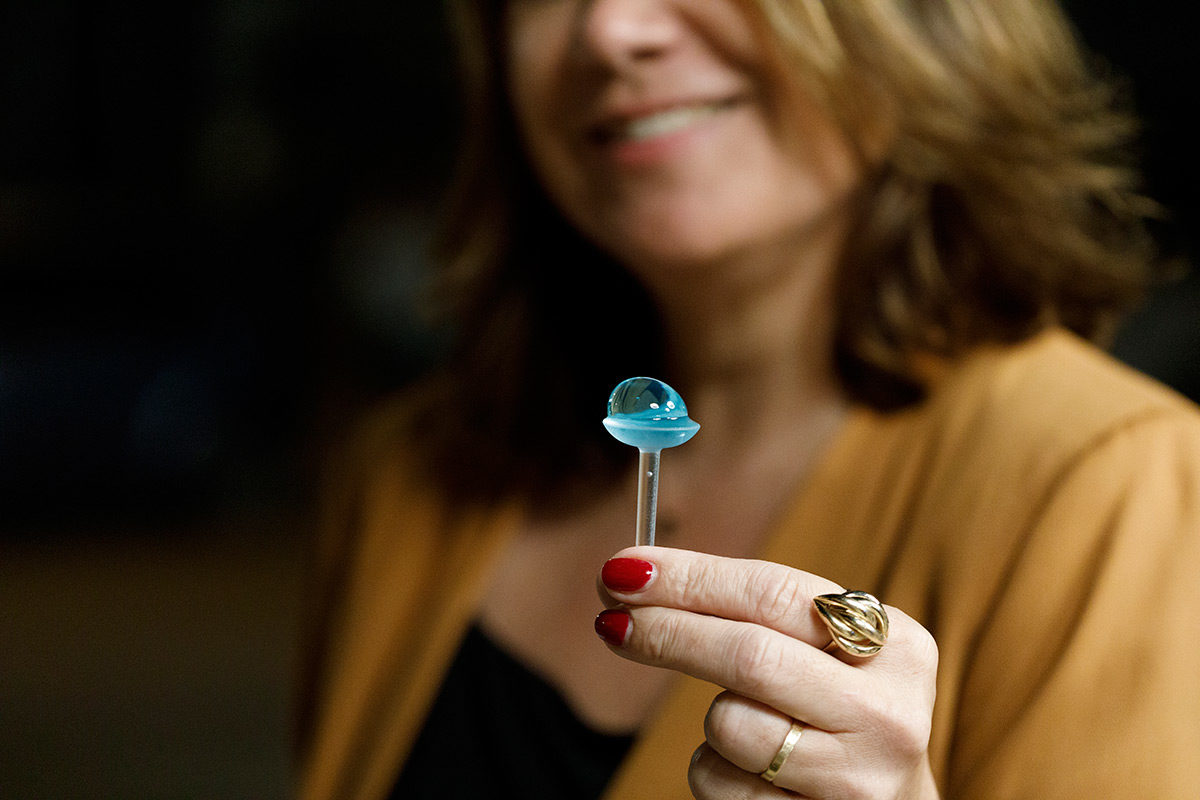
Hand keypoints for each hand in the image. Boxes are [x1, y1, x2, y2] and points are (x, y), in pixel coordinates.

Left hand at [595, 547, 939, 798]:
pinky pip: (725, 786)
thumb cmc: (835, 712)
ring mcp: (860, 779)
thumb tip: (632, 575)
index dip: (691, 578)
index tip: (625, 569)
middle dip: (669, 631)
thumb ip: (751, 611)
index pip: (774, 593)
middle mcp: (889, 711)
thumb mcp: (824, 653)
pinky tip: (755, 773)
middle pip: (750, 654)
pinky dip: (715, 772)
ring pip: (732, 725)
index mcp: (898, 645)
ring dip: (712, 720)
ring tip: (744, 727)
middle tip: (611, 618)